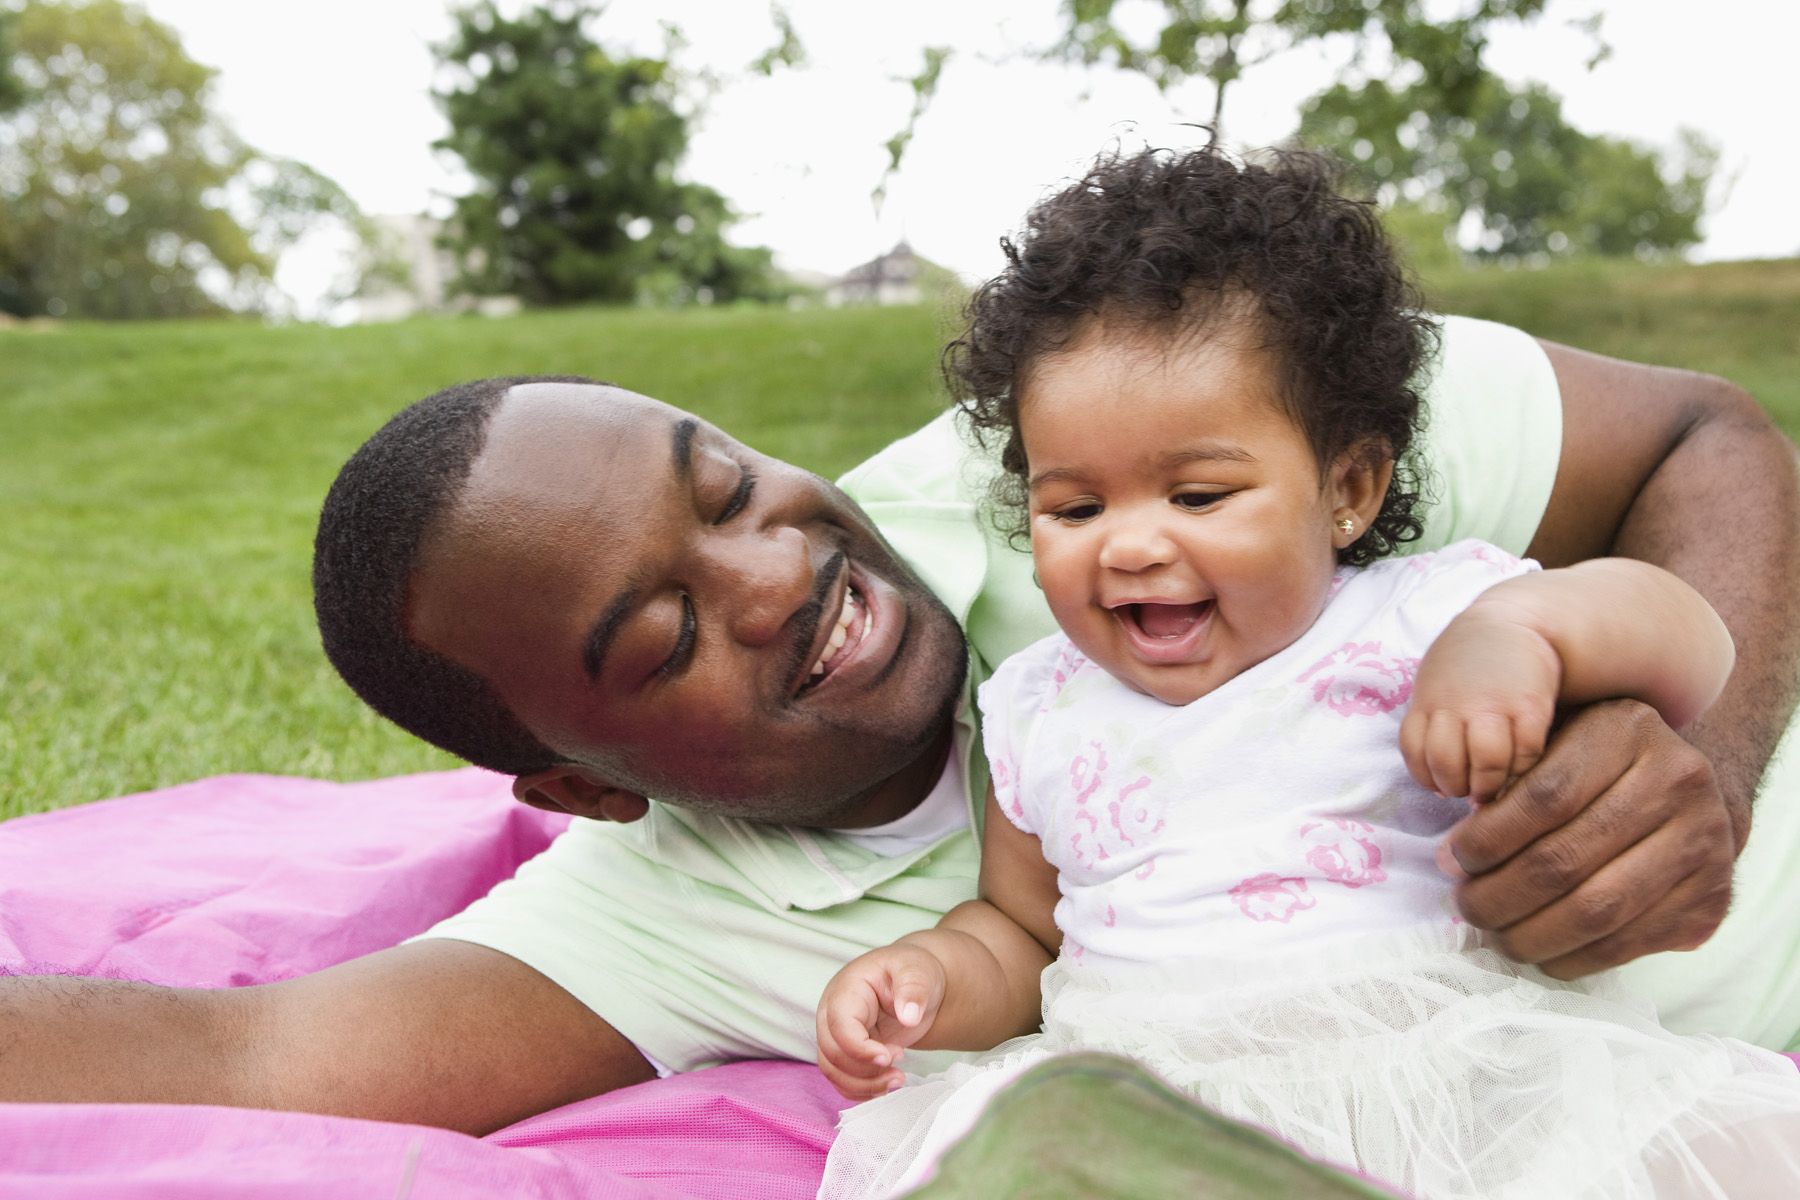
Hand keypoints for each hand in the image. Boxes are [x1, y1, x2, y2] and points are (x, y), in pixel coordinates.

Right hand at [815, 942, 946, 1099]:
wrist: (914, 984)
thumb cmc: (911, 972)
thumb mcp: (918, 971)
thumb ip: (913, 990)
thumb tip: (909, 1017)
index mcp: (847, 990)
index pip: (840, 1025)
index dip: (860, 1049)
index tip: (890, 1057)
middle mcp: (833, 1013)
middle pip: (832, 1052)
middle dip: (865, 1070)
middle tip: (899, 1070)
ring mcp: (837, 1034)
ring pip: (832, 1070)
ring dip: (863, 1085)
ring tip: (897, 1080)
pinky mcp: (846, 1052)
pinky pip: (840, 1079)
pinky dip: (861, 1090)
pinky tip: (885, 1086)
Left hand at [1402, 609, 1559, 800]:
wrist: (1513, 621)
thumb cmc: (1468, 664)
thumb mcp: (1434, 684)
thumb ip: (1430, 724)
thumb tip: (1436, 782)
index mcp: (1427, 700)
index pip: (1414, 752)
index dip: (1427, 778)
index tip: (1442, 786)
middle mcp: (1456, 704)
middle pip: (1447, 763)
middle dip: (1457, 786)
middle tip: (1470, 790)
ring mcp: (1494, 704)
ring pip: (1486, 762)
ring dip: (1490, 784)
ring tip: (1494, 785)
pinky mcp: (1532, 706)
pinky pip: (1526, 752)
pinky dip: (1523, 767)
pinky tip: (1520, 763)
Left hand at [1441, 699, 1739, 978]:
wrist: (1688, 792)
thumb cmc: (1597, 764)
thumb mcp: (1555, 741)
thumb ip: (1508, 780)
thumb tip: (1453, 857)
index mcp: (1627, 732)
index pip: (1544, 797)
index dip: (1487, 838)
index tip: (1453, 860)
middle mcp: (1677, 782)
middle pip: (1564, 860)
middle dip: (1498, 895)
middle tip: (1465, 906)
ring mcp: (1703, 843)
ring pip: (1596, 910)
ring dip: (1529, 934)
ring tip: (1494, 933)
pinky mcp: (1711, 898)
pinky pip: (1628, 943)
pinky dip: (1572, 957)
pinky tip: (1540, 952)